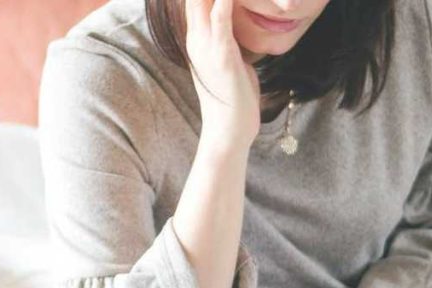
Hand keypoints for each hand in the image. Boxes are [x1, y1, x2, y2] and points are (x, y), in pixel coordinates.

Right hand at [185, 0, 260, 150]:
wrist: (230, 131)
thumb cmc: (235, 96)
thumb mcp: (232, 58)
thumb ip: (229, 36)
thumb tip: (235, 21)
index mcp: (198, 36)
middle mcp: (196, 38)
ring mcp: (206, 47)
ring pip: (204, 1)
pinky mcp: (222, 57)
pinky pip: (221, 20)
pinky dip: (226, 1)